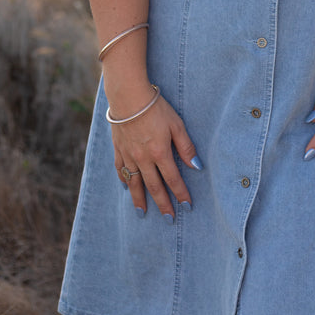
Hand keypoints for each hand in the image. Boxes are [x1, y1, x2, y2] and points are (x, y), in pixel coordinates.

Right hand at [109, 85, 202, 218]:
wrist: (128, 96)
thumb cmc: (156, 108)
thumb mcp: (177, 124)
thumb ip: (186, 147)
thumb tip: (197, 166)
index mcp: (160, 153)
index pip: (173, 179)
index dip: (181, 194)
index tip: (187, 206)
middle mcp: (143, 158)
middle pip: (154, 186)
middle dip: (162, 204)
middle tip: (168, 219)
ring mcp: (129, 155)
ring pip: (135, 182)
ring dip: (140, 199)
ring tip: (143, 213)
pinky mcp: (118, 148)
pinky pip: (121, 169)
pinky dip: (124, 180)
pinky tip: (126, 187)